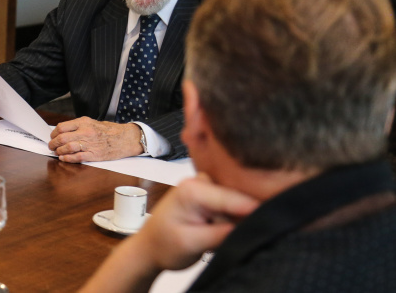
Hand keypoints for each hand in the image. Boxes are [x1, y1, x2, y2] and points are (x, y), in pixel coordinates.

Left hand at [48, 116, 141, 161]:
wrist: (125, 138)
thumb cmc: (109, 130)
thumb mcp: (92, 122)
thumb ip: (78, 126)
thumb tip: (62, 132)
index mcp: (84, 122)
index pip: (62, 127)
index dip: (54, 133)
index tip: (52, 137)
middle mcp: (86, 132)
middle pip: (62, 138)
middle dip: (53, 143)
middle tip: (51, 146)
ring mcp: (90, 144)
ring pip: (68, 148)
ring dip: (59, 151)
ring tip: (57, 153)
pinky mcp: (95, 155)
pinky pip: (77, 157)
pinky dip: (68, 159)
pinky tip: (64, 158)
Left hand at [78, 173, 258, 292]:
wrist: (150, 247)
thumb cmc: (164, 245)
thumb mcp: (192, 244)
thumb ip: (221, 234)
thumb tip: (251, 226)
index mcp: (193, 189)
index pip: (236, 199)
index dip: (258, 211)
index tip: (277, 221)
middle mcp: (201, 180)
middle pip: (240, 197)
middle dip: (246, 216)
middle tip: (237, 234)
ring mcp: (206, 185)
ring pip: (239, 200)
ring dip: (239, 219)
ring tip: (224, 233)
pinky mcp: (211, 193)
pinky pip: (233, 204)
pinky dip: (234, 218)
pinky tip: (222, 228)